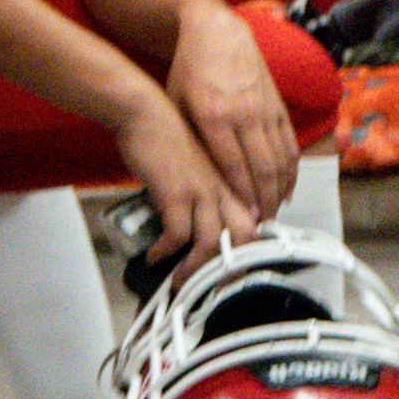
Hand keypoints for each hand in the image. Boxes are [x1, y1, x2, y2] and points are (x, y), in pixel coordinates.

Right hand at [113, 86, 255, 280]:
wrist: (145, 112)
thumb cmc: (164, 135)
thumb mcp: (195, 164)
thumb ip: (202, 189)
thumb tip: (194, 218)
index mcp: (230, 182)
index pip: (253, 222)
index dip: (249, 251)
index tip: (233, 271)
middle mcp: (223, 188)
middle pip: (244, 237)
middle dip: (230, 267)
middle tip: (212, 285)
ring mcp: (202, 191)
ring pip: (213, 243)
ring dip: (195, 269)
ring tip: (179, 281)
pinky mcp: (176, 193)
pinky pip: (177, 235)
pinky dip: (165, 251)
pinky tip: (154, 255)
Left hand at [165, 0, 302, 221]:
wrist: (217, 32)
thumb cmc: (189, 70)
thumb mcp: (175, 103)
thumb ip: (188, 137)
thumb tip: (194, 176)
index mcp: (214, 115)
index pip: (232, 165)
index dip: (240, 196)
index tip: (241, 219)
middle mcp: (244, 114)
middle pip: (262, 169)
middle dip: (263, 202)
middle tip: (259, 226)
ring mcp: (265, 110)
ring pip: (281, 160)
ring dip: (280, 191)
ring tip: (273, 214)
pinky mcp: (279, 106)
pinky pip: (290, 145)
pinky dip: (291, 171)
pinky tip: (286, 189)